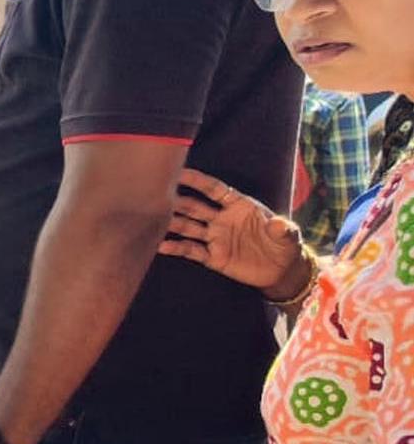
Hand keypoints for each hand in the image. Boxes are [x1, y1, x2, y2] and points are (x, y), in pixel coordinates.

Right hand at [160, 167, 304, 293]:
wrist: (282, 270)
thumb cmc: (285, 245)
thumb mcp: (289, 235)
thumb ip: (283, 228)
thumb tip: (278, 224)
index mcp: (239, 205)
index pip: (214, 190)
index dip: (198, 181)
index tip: (180, 172)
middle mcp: (222, 219)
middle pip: (195, 207)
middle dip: (177, 201)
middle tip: (159, 196)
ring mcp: (216, 237)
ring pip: (188, 227)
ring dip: (172, 223)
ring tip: (154, 221)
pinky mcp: (213, 257)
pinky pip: (191, 251)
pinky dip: (177, 248)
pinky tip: (161, 246)